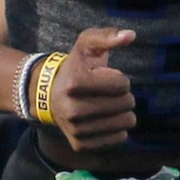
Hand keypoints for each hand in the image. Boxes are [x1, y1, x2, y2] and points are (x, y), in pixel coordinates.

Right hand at [50, 27, 136, 151]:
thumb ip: (107, 36)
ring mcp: (76, 130)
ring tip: (109, 106)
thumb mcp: (86, 46)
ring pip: (125, 123)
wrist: (48, 95)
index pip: (122, 84)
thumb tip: (131, 35)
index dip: (120, 79)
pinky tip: (105, 120)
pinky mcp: (81, 145)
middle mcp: (72, 110)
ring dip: (123, 112)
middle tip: (108, 93)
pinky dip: (118, 129)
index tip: (106, 78)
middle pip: (126, 104)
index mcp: (74, 83)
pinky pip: (119, 138)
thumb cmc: (75, 68)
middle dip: (124, 96)